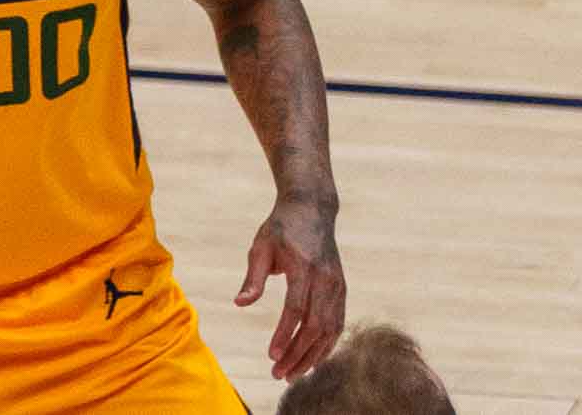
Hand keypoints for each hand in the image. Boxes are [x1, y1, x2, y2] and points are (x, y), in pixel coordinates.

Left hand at [235, 194, 346, 380]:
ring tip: (292, 373)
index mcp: (304, 266)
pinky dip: (327, 344)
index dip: (285, 334)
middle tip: (277, 374)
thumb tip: (239, 304)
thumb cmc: (281, 228)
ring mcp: (337, 283)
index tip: (272, 355)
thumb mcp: (260, 247)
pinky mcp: (341, 287)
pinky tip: (312, 359)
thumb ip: (253, 278)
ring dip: (312, 355)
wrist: (312, 208)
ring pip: (330, 328)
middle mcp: (325, 277)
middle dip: (298, 353)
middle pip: (315, 324)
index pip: (296, 307)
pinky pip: (338, 322)